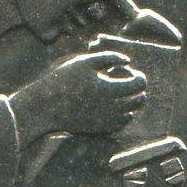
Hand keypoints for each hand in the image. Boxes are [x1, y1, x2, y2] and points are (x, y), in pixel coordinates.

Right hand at [11, 51, 146, 141]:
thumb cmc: (64, 81)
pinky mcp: (102, 129)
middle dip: (137, 89)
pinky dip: (123, 113)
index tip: (130, 72)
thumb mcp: (85, 62)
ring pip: (132, 111)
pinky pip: (122, 122)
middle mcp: (113, 108)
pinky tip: (111, 104)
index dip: (139, 76)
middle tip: (125, 80)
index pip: (139, 84)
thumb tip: (128, 61)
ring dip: (130, 100)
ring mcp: (108, 121)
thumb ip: (109, 57)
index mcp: (110, 90)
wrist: (47, 107)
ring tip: (116, 91)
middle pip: (139, 99)